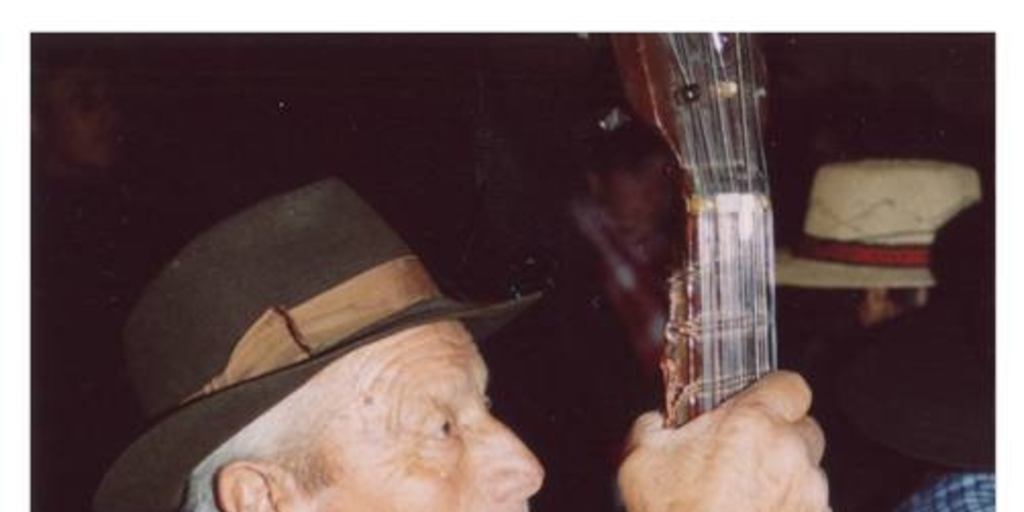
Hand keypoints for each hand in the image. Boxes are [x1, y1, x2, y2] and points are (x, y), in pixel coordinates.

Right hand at [618, 371, 828, 511]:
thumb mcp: (641, 460)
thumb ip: (653, 425)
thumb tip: (657, 421)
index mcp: (753, 423)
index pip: (791, 385)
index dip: (774, 394)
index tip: (759, 404)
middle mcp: (790, 455)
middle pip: (805, 429)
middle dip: (781, 439)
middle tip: (745, 455)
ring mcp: (809, 495)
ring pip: (809, 474)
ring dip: (786, 479)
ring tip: (746, 498)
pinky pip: (810, 510)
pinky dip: (788, 511)